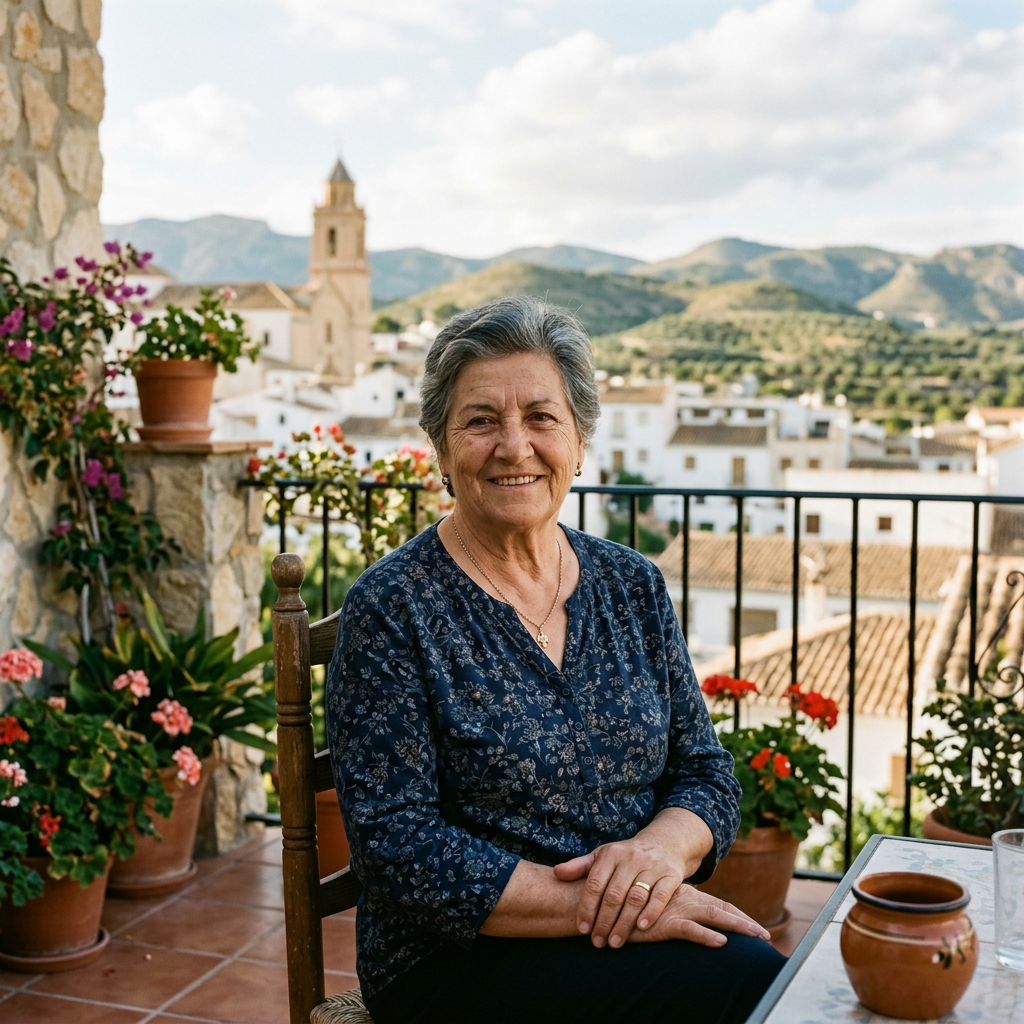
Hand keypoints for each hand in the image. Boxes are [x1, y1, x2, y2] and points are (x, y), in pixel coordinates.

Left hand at [553, 835, 686, 948]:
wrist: (663, 843)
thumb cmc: (626, 856)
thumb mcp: (603, 856)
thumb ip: (580, 867)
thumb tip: (556, 874)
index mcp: (611, 854)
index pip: (594, 883)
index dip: (587, 907)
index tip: (582, 929)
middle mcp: (631, 858)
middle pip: (614, 894)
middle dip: (604, 921)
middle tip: (597, 942)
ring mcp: (652, 866)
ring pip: (635, 898)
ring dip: (624, 923)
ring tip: (614, 942)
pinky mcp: (671, 875)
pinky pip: (660, 896)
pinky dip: (651, 912)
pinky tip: (641, 928)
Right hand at [628, 884, 770, 946]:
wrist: (607, 903)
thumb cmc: (630, 908)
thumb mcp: (656, 908)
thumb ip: (671, 908)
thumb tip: (688, 918)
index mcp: (683, 894)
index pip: (716, 904)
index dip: (736, 915)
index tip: (755, 928)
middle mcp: (683, 898)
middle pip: (721, 909)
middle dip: (745, 923)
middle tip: (766, 937)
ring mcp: (675, 909)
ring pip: (713, 916)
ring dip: (737, 926)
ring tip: (756, 937)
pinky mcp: (663, 923)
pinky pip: (690, 930)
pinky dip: (706, 936)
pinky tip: (721, 943)